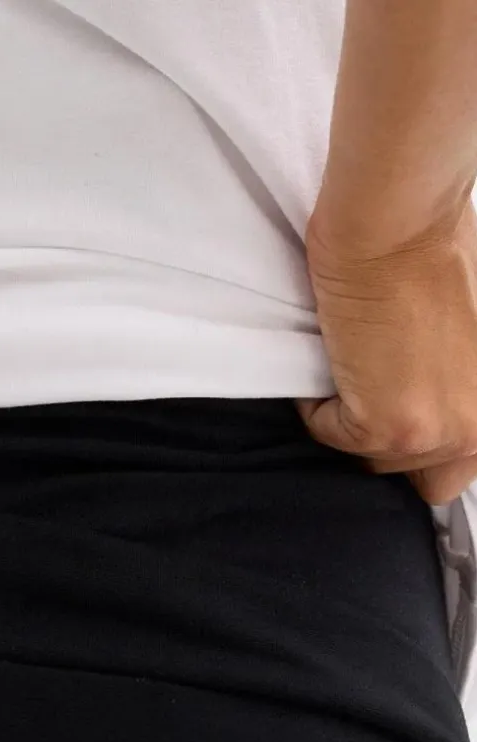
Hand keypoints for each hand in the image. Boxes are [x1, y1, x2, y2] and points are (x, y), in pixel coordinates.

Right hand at [297, 198, 476, 504]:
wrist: (399, 225)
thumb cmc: (435, 249)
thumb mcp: (474, 334)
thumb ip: (464, 381)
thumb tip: (432, 400)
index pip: (459, 468)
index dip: (428, 440)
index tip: (405, 407)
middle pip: (420, 476)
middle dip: (393, 436)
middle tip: (379, 384)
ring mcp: (439, 434)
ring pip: (373, 459)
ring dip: (355, 418)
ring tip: (360, 362)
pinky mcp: (388, 429)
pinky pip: (330, 435)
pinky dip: (318, 403)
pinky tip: (336, 354)